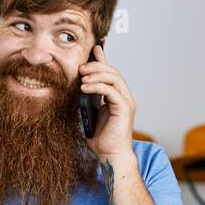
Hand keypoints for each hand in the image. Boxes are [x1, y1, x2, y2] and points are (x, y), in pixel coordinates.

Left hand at [79, 43, 135, 161]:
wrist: (109, 155)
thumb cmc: (100, 139)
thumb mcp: (90, 113)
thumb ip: (88, 100)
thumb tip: (77, 87)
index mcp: (117, 97)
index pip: (110, 73)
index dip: (103, 59)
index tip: (93, 49)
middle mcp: (124, 97)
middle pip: (113, 72)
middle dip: (96, 66)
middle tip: (80, 67)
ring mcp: (126, 102)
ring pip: (114, 78)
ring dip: (96, 74)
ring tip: (81, 77)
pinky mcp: (124, 108)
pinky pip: (111, 90)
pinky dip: (97, 86)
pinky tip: (85, 87)